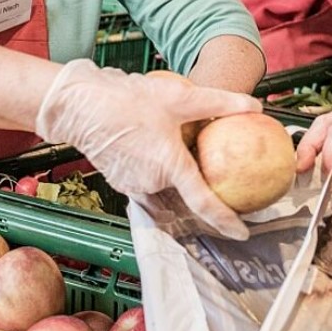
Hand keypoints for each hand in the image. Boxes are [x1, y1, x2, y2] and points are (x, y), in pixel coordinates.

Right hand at [36, 59, 261, 238]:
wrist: (78, 104)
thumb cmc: (125, 100)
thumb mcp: (179, 96)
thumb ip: (219, 103)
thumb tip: (253, 105)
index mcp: (169, 167)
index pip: (204, 204)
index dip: (226, 221)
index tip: (242, 234)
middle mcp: (151, 183)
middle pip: (185, 194)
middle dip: (201, 189)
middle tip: (218, 177)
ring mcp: (133, 184)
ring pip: (166, 189)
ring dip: (177, 181)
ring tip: (188, 163)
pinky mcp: (120, 180)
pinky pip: (148, 183)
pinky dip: (159, 174)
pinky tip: (161, 153)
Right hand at [294, 103, 331, 192]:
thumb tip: (331, 181)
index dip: (328, 151)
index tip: (324, 173)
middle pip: (325, 125)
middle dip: (310, 145)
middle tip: (300, 168)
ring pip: (325, 132)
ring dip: (313, 150)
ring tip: (305, 170)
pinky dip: (323, 156)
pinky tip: (319, 170)